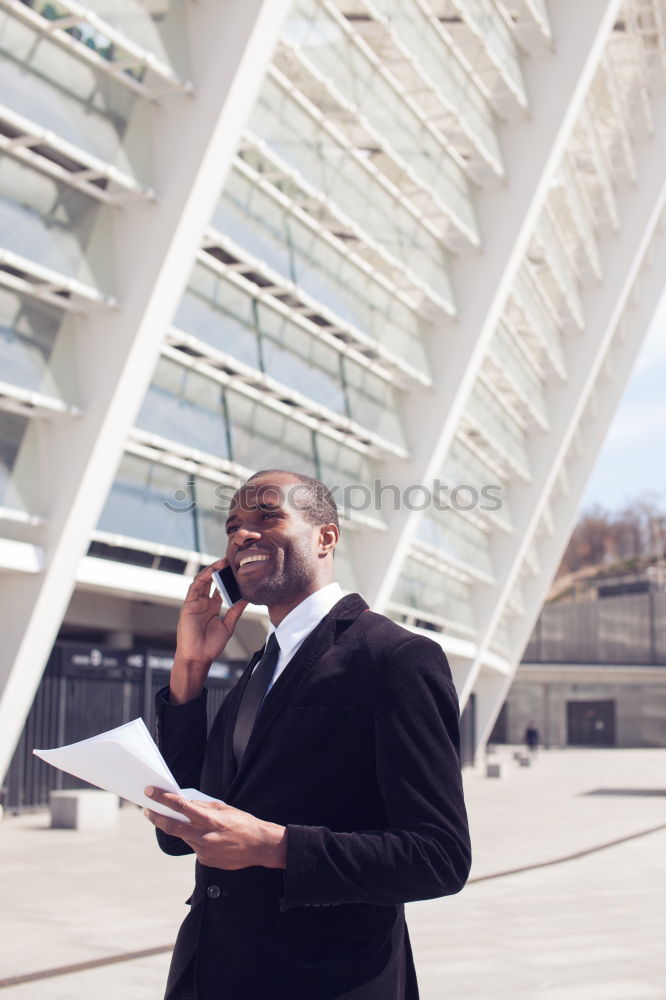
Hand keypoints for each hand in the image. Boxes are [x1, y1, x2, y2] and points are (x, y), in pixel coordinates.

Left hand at [143, 787, 287, 869]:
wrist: (260, 846)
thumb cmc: (244, 823)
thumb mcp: (225, 809)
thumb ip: (204, 807)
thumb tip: (186, 804)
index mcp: (211, 820)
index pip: (181, 807)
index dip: (164, 799)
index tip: (151, 792)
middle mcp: (205, 837)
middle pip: (173, 827)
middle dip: (157, 817)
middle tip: (147, 810)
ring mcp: (204, 851)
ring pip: (184, 837)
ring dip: (180, 829)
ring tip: (181, 820)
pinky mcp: (206, 861)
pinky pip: (195, 847)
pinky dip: (196, 839)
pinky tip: (207, 836)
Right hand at [171, 558, 248, 703]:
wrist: (198, 657)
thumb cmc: (211, 645)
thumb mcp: (228, 625)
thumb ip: (236, 610)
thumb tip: (247, 597)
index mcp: (213, 607)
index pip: (221, 588)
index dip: (228, 578)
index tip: (239, 569)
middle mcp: (204, 603)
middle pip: (212, 582)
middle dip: (221, 571)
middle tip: (232, 560)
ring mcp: (195, 603)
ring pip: (203, 581)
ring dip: (212, 571)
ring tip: (223, 562)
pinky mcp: (188, 605)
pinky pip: (194, 588)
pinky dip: (202, 578)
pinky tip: (211, 571)